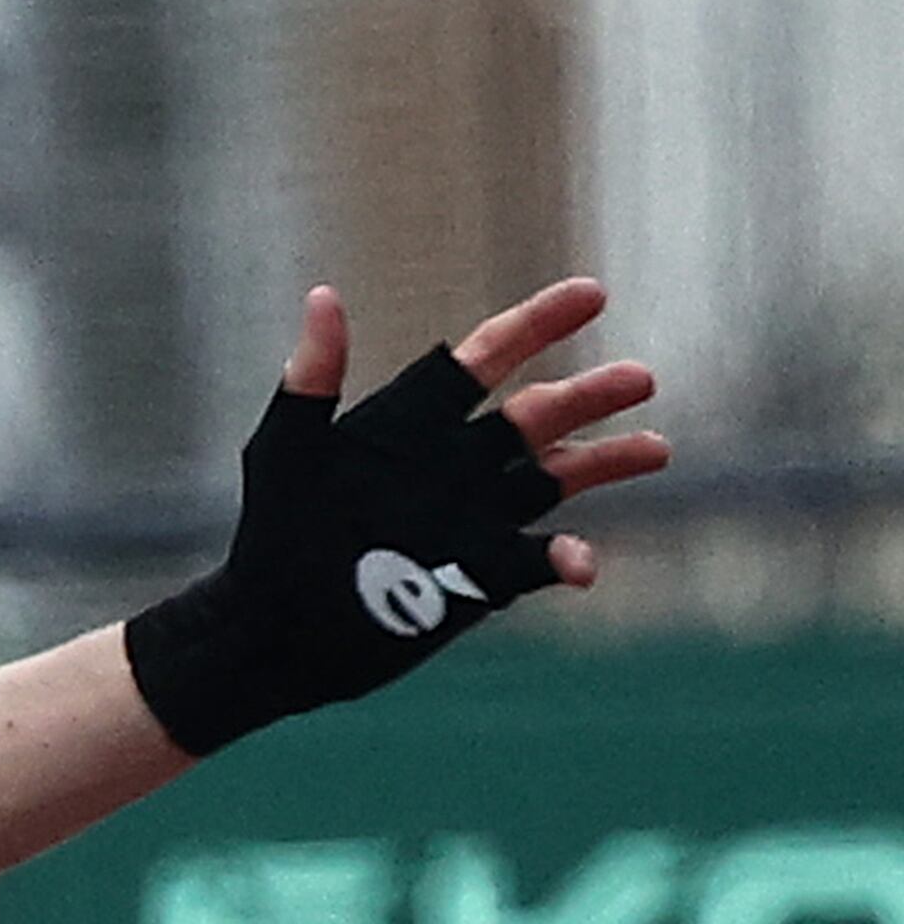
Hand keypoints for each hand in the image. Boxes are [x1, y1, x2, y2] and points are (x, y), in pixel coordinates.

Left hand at [119, 276, 673, 756]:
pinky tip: (582, 565)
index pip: (485, 359)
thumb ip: (311, 378)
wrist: (267, 630)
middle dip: (590, 394)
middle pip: (537, 416)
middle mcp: (455, 464)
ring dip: (606, 462)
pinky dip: (567, 560)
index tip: (592, 294)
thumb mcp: (284, 451)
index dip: (538, 324)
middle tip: (640, 377)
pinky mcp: (480, 577)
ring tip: (656, 449)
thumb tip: (324, 296)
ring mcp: (473, 519)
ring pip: (557, 480)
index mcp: (414, 424)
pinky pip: (540, 561)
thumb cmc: (269, 535)